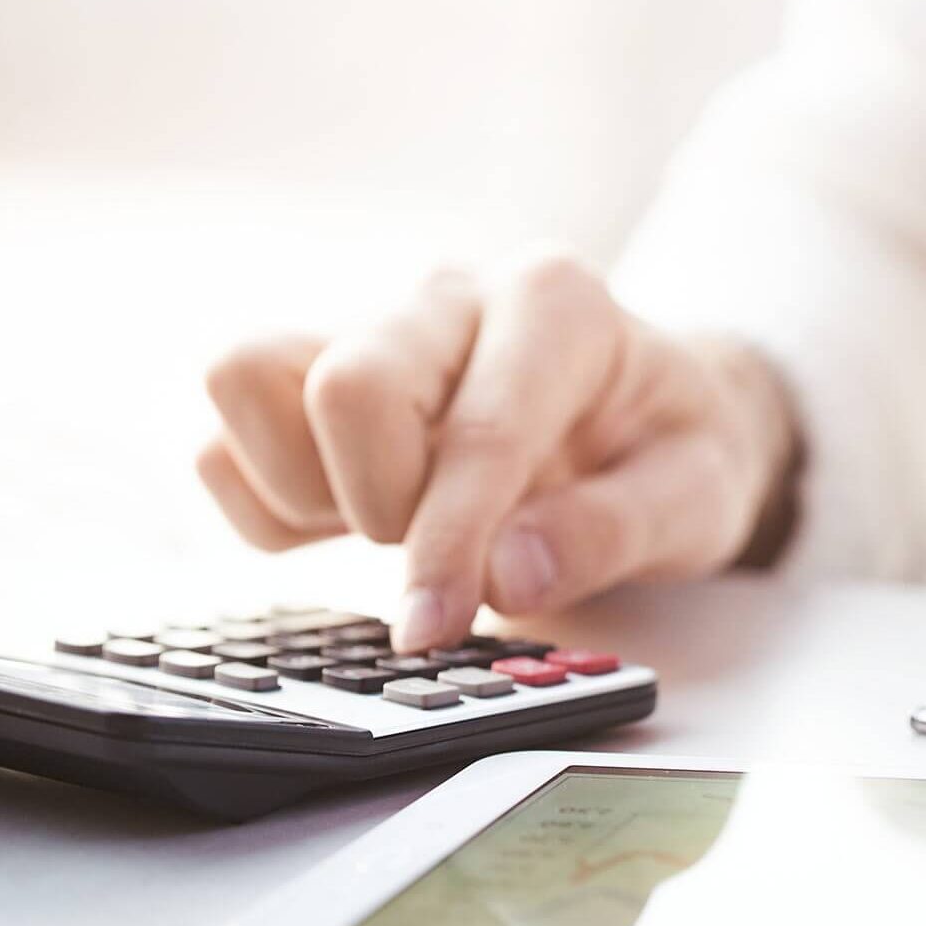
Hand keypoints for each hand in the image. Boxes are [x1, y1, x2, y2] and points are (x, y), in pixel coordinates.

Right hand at [197, 257, 798, 650]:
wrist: (652, 417)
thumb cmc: (673, 448)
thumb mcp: (699, 497)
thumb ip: (614, 532)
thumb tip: (506, 575)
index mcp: (556, 305)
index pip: (478, 426)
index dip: (448, 540)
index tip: (428, 625)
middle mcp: (451, 299)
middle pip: (347, 381)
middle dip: (381, 502)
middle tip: (439, 554)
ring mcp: (371, 329)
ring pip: (249, 378)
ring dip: (304, 487)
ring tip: (386, 526)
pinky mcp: (309, 378)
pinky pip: (226, 436)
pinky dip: (266, 502)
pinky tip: (346, 523)